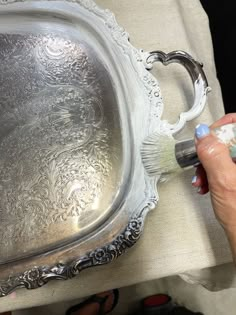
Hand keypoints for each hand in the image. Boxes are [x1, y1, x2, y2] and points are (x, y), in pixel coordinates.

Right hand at [192, 114, 235, 258]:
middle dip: (209, 152)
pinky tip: (206, 183)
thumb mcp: (223, 180)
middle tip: (201, 163)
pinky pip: (223, 165)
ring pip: (223, 153)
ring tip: (201, 179)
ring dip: (207, 164)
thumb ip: (212, 153)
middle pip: (228, 139)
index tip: (206, 139)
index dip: (220, 128)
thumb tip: (203, 133)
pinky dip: (212, 172)